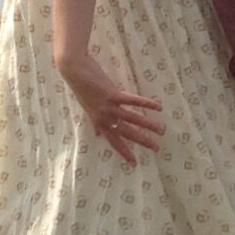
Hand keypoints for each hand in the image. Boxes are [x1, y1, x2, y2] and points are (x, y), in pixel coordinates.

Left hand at [57, 51, 164, 167]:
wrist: (74, 71)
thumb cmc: (81, 87)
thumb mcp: (87, 109)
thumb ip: (94, 121)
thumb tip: (97, 133)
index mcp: (99, 122)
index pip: (114, 142)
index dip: (124, 153)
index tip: (134, 163)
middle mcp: (104, 117)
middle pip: (127, 133)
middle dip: (142, 142)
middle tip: (156, 149)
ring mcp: (108, 107)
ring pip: (132, 119)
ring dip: (148, 125)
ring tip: (161, 129)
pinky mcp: (113, 94)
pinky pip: (133, 101)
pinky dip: (146, 103)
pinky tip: (158, 106)